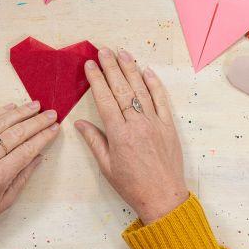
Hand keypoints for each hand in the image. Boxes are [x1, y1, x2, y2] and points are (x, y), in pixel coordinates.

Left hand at [0, 102, 58, 233]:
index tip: (55, 128)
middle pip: (17, 133)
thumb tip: (38, 156)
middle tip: (51, 113)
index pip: (27, 149)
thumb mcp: (5, 201)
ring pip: (1, 124)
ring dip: (20, 112)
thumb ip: (23, 177)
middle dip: (36, 122)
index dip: (43, 137)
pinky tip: (12, 107)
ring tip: (35, 105)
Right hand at [75, 49, 188, 223]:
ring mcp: (155, 123)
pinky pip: (161, 100)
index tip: (90, 65)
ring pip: (141, 90)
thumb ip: (94, 141)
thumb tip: (80, 123)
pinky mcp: (168, 126)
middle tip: (103, 50)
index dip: (96, 80)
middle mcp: (137, 124)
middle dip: (111, 67)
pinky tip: (147, 71)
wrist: (163, 197)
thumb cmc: (132, 186)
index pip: (105, 99)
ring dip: (131, 69)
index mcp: (119, 135)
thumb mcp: (107, 167)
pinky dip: (154, 84)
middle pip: (122, 89)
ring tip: (122, 53)